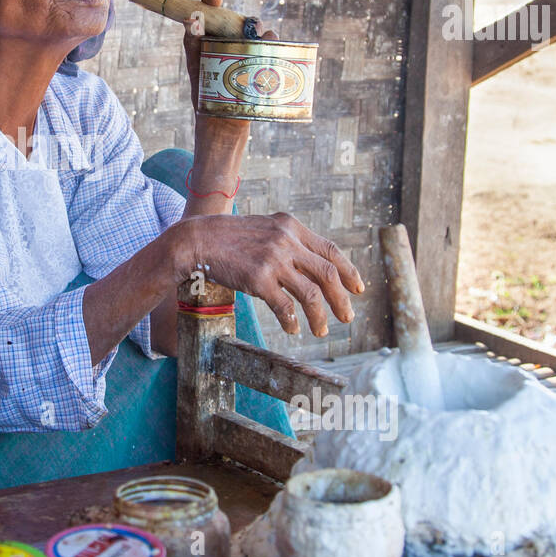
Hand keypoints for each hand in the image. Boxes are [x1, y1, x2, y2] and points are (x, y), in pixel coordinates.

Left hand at [180, 0, 277, 114]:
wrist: (220, 117)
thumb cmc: (204, 89)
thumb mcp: (196, 63)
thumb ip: (192, 42)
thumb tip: (189, 20)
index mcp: (215, 35)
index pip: (214, 12)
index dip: (213, 2)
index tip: (215, 0)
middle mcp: (234, 39)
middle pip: (244, 22)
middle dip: (248, 21)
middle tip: (247, 26)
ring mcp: (250, 51)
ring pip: (262, 34)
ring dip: (264, 32)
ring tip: (262, 37)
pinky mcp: (263, 64)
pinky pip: (272, 49)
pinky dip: (273, 44)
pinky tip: (271, 44)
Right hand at [181, 212, 364, 336]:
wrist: (197, 239)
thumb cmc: (229, 238)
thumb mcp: (265, 228)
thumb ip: (288, 241)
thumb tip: (312, 266)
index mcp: (290, 226)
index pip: (330, 250)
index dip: (349, 271)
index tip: (358, 288)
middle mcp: (286, 240)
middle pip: (327, 273)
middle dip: (341, 299)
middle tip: (347, 317)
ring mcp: (273, 259)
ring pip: (311, 293)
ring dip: (320, 316)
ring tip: (322, 330)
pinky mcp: (258, 278)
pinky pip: (285, 306)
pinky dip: (292, 321)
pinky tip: (293, 329)